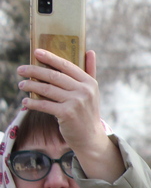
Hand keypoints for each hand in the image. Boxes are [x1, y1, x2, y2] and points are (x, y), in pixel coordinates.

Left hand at [17, 49, 123, 181]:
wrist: (90, 137)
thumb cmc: (87, 112)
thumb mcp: (92, 91)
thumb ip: (90, 71)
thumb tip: (90, 51)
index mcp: (89, 82)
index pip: (66, 66)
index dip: (50, 58)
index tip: (36, 52)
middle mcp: (84, 91)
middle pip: (53, 76)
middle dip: (34, 71)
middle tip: (20, 69)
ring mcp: (76, 102)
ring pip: (46, 89)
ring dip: (30, 86)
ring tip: (21, 85)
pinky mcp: (67, 114)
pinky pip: (44, 105)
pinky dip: (33, 103)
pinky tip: (25, 102)